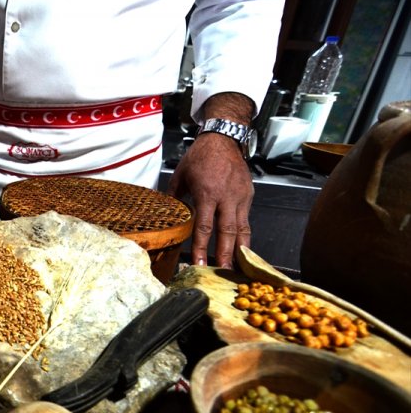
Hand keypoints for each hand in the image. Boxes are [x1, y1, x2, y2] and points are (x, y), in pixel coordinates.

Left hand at [168, 132, 253, 268]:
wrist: (224, 138)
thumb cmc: (201, 155)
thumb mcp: (181, 174)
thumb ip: (173, 196)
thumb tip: (165, 213)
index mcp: (207, 193)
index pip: (204, 226)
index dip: (201, 247)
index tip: (199, 263)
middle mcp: (227, 197)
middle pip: (227, 232)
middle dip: (225, 254)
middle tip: (223, 273)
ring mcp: (240, 197)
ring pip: (242, 229)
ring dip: (239, 250)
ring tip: (237, 268)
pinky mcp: (248, 196)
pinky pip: (247, 220)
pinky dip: (245, 236)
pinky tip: (242, 250)